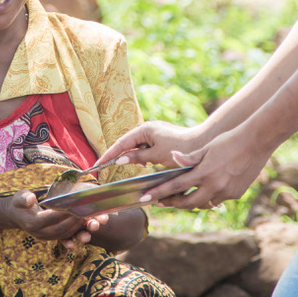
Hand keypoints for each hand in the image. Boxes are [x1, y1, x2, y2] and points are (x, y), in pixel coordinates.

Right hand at [1, 190, 107, 247]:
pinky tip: (84, 227)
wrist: (14, 215)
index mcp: (32, 222)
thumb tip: (31, 199)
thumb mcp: (19, 197)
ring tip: (89, 218)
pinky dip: (75, 232)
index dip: (65, 212)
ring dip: (78, 228)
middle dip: (75, 220)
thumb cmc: (18, 203)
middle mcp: (39, 232)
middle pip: (61, 228)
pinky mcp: (50, 237)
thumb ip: (24, 198)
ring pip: (64, 234)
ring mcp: (45, 236)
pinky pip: (64, 237)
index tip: (76, 205)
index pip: (51, 218)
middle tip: (87, 211)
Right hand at [91, 121, 206, 171]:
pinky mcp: (159, 138)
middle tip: (104, 167)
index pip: (121, 143)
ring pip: (136, 146)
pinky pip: (145, 147)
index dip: (108, 155)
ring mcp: (154, 133)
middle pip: (127, 143)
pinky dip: (141, 156)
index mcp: (144, 129)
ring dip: (131, 156)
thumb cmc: (179, 149)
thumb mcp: (156, 155)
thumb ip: (137, 157)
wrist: (200, 144)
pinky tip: (143, 164)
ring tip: (122, 167)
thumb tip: (120, 160)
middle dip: (117, 155)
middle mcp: (147, 128)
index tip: (98, 165)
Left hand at [142, 125, 270, 209]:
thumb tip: (172, 158)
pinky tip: (203, 193)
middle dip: (172, 203)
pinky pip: (217, 200)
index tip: (146, 198)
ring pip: (203, 203)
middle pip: (187, 202)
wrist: (256, 142)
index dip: (159, 193)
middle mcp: (215, 186)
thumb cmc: (228, 141)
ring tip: (180, 199)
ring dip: (190, 202)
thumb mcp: (207, 147)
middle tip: (160, 201)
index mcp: (204, 172)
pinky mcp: (236, 194)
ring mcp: (226, 192)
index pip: (176, 186)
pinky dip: (208, 197)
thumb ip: (189, 157)